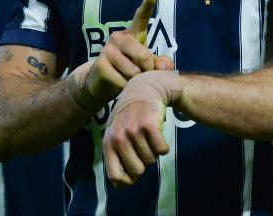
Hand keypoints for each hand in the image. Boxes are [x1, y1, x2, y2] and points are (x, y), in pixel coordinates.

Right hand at [70, 0, 172, 112]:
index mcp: (132, 34)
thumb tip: (162, 66)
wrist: (100, 82)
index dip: (147, 6)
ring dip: (134, 82)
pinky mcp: (100, 65)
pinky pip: (122, 82)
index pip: (141, 18)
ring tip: (126, 79)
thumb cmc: (128, 70)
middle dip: (147, 72)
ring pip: (133, 73)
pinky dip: (123, 88)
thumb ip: (160, 64)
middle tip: (140, 76)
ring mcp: (107, 50)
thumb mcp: (146, 65)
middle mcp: (118, 38)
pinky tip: (117, 84)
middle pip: (144, 57)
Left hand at [102, 70, 181, 186]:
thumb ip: (118, 158)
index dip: (128, 180)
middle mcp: (118, 137)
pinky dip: (164, 146)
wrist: (143, 88)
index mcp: (108, 143)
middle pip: (137, 171)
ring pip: (152, 160)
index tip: (134, 174)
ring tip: (149, 137)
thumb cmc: (130, 118)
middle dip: (144, 163)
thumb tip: (124, 184)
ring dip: (154, 152)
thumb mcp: (117, 135)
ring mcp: (133, 130)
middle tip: (143, 148)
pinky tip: (158, 133)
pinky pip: (162, 150)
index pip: (115, 177)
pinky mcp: (149, 124)